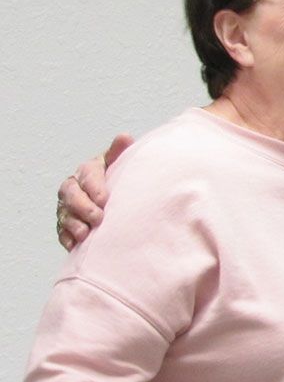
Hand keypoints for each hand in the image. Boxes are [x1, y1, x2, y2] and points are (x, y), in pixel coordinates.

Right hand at [56, 134, 132, 250]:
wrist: (109, 200)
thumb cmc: (115, 180)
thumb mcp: (117, 165)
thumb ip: (118, 153)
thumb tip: (125, 136)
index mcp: (88, 171)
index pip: (88, 175)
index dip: (94, 187)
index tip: (103, 199)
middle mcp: (73, 187)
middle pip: (71, 195)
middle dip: (82, 207)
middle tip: (97, 218)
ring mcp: (66, 206)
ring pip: (65, 214)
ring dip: (73, 224)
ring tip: (85, 233)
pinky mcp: (65, 224)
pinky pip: (61, 231)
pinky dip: (67, 238)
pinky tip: (74, 245)